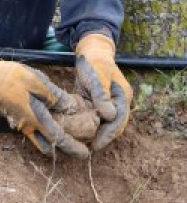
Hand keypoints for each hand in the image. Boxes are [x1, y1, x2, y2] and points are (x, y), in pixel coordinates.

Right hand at [0, 51, 88, 157]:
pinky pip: (34, 131)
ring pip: (41, 139)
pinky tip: (53, 122)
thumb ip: (55, 97)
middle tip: (79, 144)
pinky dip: (46, 132)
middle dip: (65, 146)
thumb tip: (70, 107)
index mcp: (36, 118)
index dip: (73, 147)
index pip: (58, 138)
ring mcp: (21, 124)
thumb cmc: (11, 78)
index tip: (85, 153)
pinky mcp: (17, 118)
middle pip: (50, 144)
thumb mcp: (37, 82)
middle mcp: (28, 126)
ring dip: (55, 140)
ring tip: (69, 133)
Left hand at [75, 34, 132, 150]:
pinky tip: (81, 132)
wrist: (90, 53)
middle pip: (114, 125)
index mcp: (123, 96)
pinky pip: (96, 118)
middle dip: (103, 137)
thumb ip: (102, 95)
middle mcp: (118, 102)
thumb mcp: (97, 77)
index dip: (109, 134)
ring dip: (97, 133)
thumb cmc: (94, 63)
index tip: (96, 145)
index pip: (119, 120)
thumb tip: (110, 116)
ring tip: (84, 144)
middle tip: (89, 149)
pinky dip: (90, 126)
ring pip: (105, 123)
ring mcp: (109, 103)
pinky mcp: (98, 103)